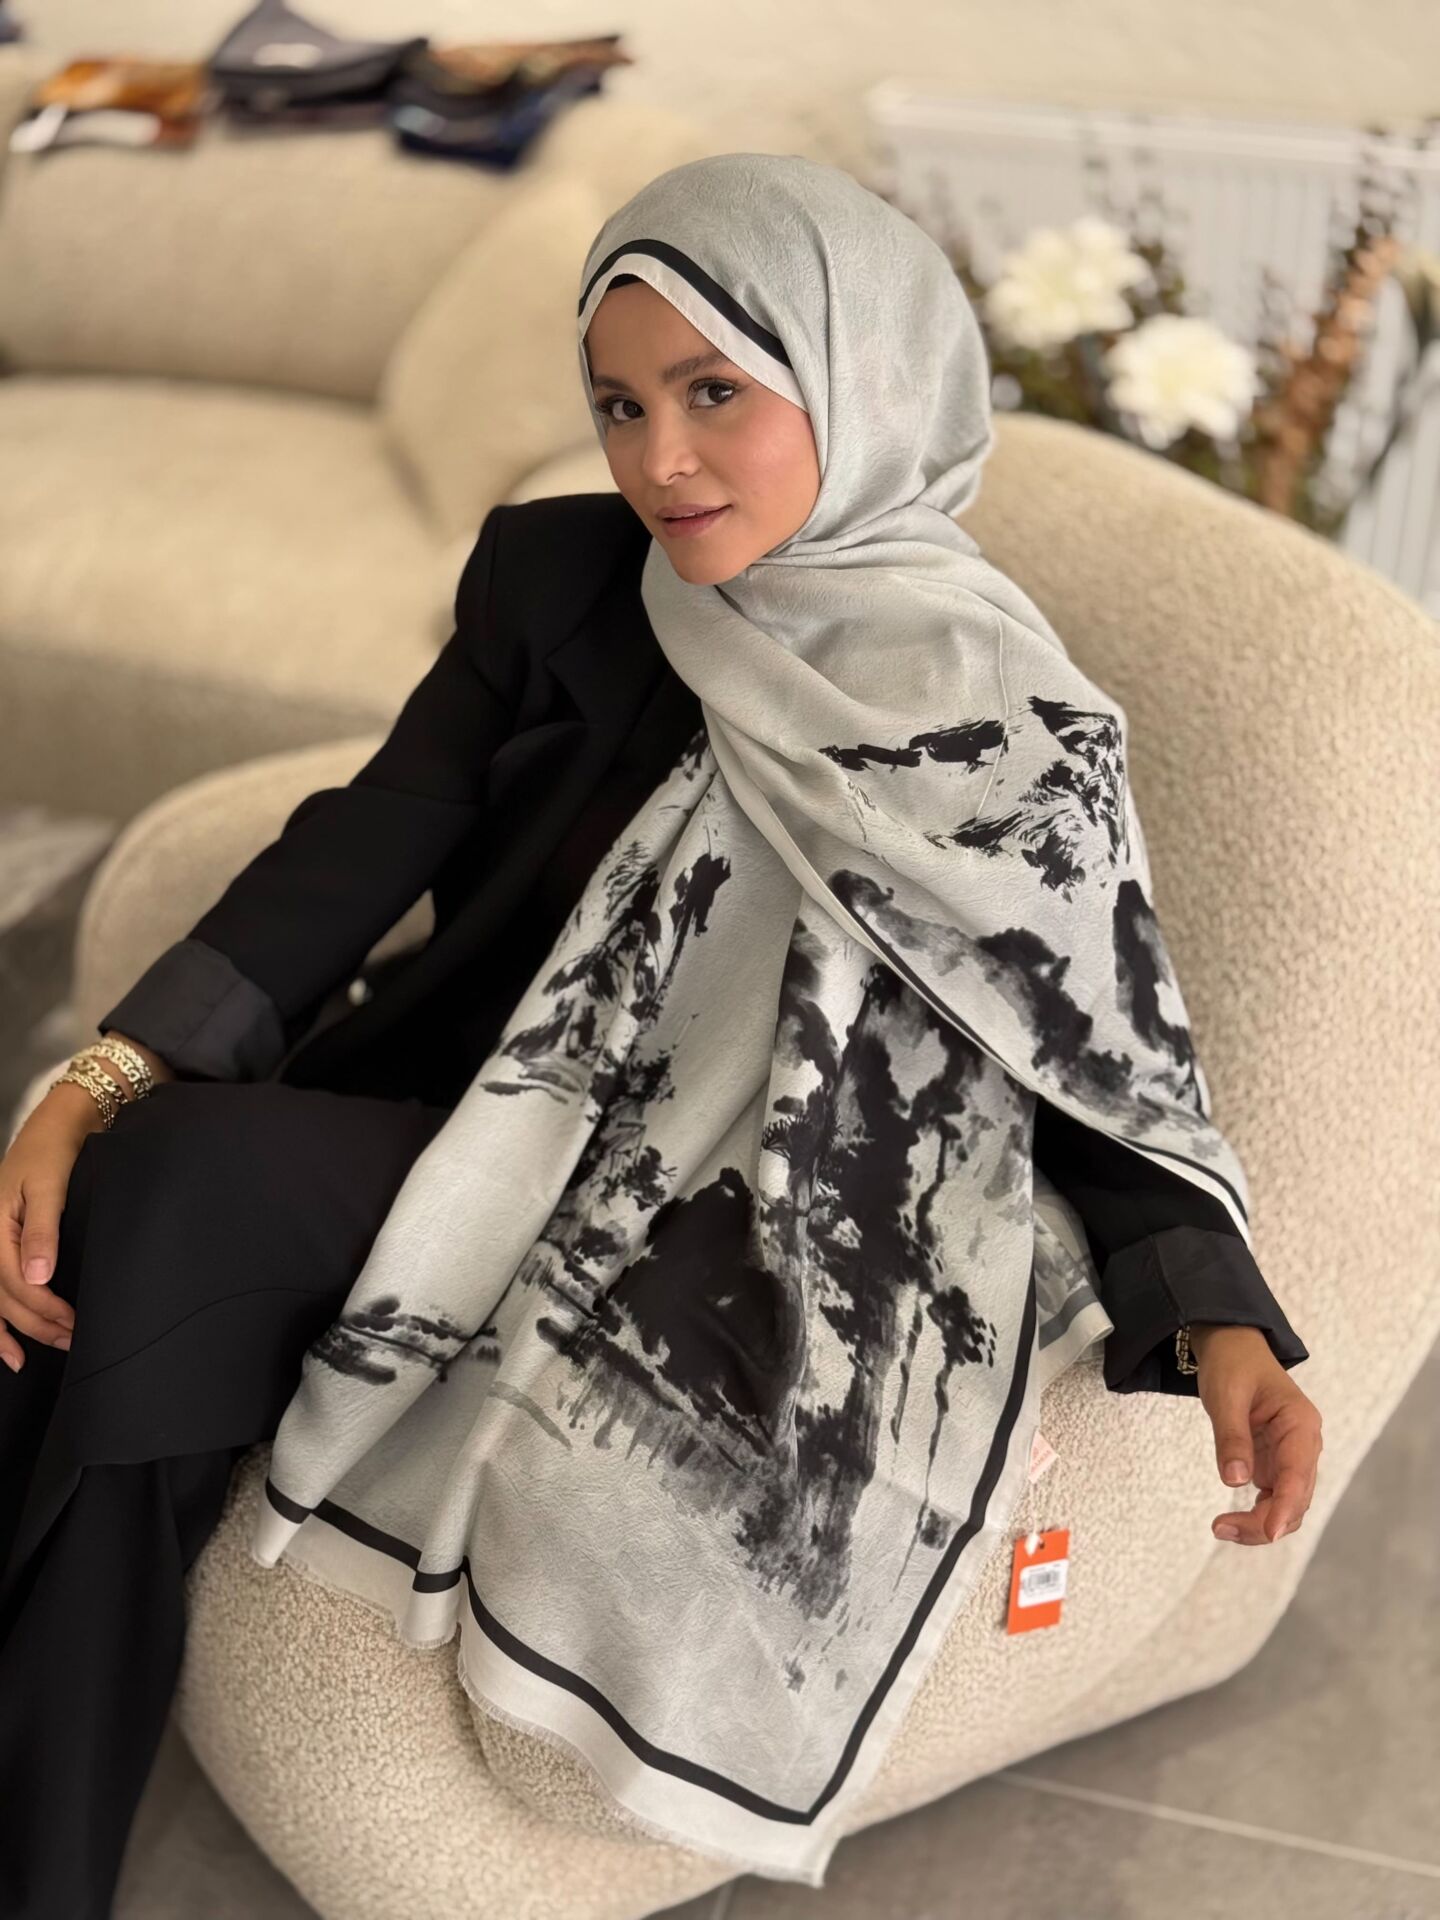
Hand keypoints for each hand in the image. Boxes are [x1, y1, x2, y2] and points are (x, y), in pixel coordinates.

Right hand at [0, 1084, 99, 1371]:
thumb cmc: (52, 1152)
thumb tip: (38, 1278)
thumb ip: (42, 1232)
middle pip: (3, 1297)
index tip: (73, 1324)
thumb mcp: (48, 1187)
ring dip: (11, 1330)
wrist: (54, 1126)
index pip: (14, 1282)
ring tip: (26, 1360)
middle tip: (69, 1342)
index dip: (43, 1308)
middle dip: (34, 1325)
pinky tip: (8, 1345)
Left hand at [1189, 1323, 1321, 1544]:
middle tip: (1221, 1528)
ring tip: (1221, 1528)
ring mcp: (1291, 1457)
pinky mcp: (1275, 1463)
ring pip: (1287, 1505)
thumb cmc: (1232, 1363)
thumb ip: (1231, 1437)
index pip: (1298, 1475)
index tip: (1268, 1532)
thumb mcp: (1226, 1395)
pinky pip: (1273, 1498)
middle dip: (1264, 1522)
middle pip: (1296, 1499)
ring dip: (1260, 1524)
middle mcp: (1303, 1445)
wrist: (1232, 1346)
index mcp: (1301, 1424)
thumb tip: (1234, 1481)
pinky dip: (1256, 1514)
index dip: (1285, 1507)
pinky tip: (1232, 1522)